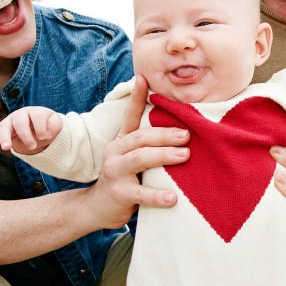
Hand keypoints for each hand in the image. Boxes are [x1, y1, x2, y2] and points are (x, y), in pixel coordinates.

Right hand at [0, 106, 62, 154]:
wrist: (36, 131)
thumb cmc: (46, 126)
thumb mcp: (55, 125)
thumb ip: (55, 125)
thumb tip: (47, 132)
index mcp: (34, 112)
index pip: (36, 115)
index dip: (40, 126)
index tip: (44, 137)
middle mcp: (19, 115)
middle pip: (19, 121)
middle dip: (26, 135)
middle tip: (32, 147)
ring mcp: (8, 123)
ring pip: (3, 127)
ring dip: (5, 138)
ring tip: (7, 148)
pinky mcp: (0, 132)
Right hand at [80, 76, 187, 227]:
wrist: (98, 207)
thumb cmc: (125, 178)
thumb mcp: (133, 157)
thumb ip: (149, 145)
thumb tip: (183, 128)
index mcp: (122, 141)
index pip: (130, 115)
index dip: (137, 97)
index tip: (144, 78)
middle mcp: (115, 152)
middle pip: (140, 137)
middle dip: (165, 134)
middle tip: (187, 135)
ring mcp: (115, 171)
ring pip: (140, 158)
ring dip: (164, 155)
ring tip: (185, 155)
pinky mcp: (119, 193)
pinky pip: (140, 194)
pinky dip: (157, 195)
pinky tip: (173, 198)